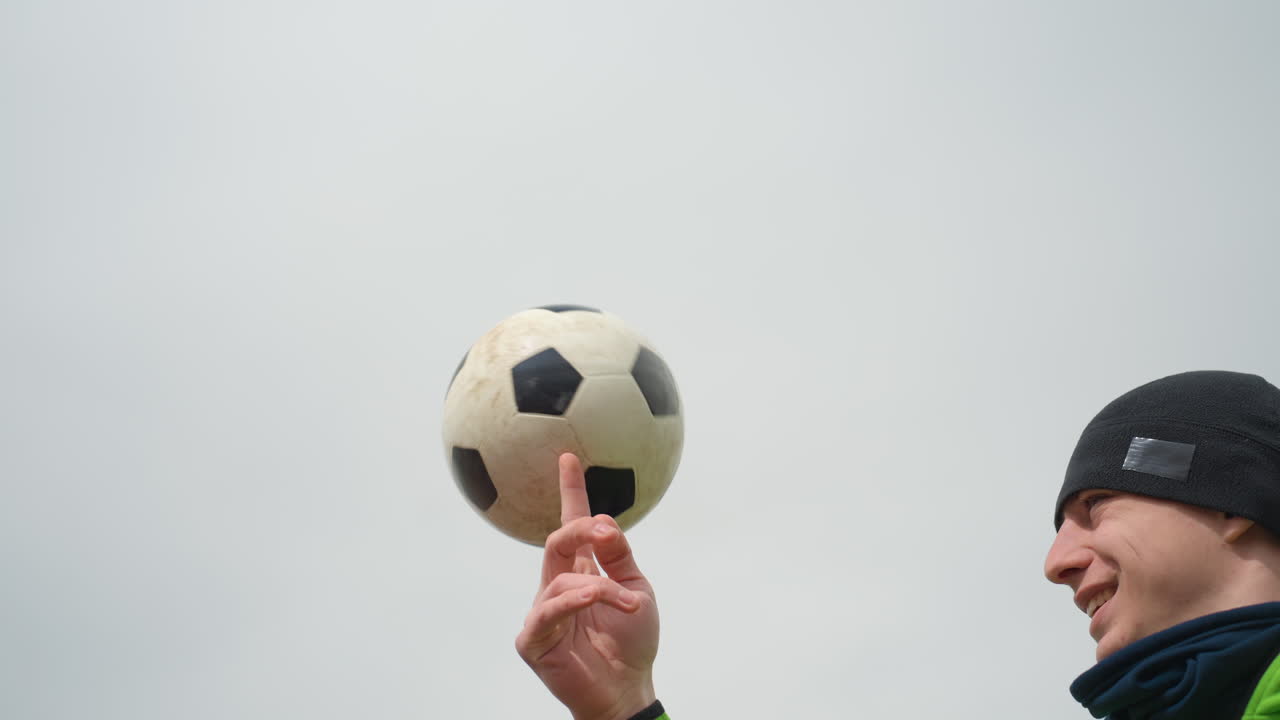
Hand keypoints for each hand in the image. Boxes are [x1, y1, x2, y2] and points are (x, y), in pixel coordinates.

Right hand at [515, 453, 659, 719]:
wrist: (628, 689)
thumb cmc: (632, 643)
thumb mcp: (639, 590)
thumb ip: (620, 557)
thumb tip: (605, 521)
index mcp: (582, 571)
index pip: (571, 525)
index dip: (570, 491)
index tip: (569, 457)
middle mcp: (558, 586)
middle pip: (558, 541)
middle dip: (580, 529)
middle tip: (604, 530)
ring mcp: (543, 612)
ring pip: (561, 578)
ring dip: (600, 586)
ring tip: (627, 602)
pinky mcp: (533, 639)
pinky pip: (548, 610)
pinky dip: (576, 602)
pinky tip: (596, 601)